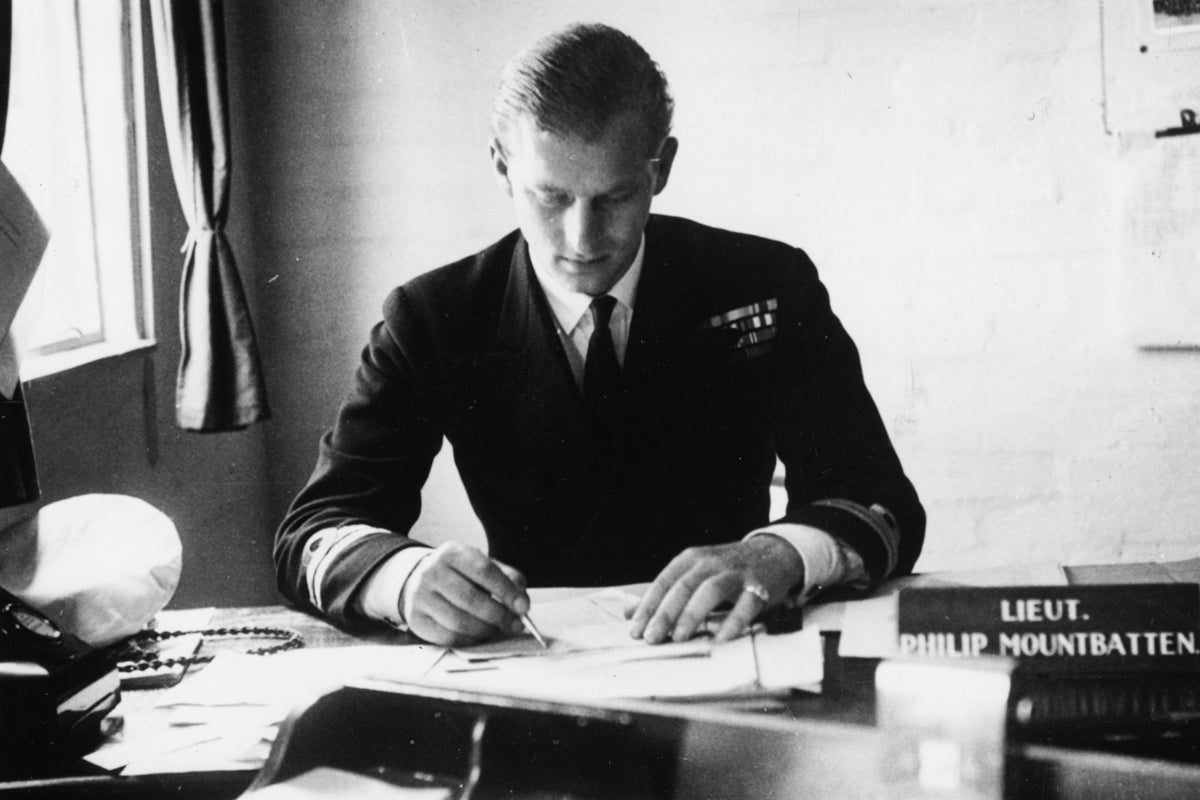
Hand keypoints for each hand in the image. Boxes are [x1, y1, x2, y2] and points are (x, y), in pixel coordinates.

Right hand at [402, 542, 529, 645]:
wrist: (419, 581)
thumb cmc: (459, 575)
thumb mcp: (482, 565)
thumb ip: (507, 578)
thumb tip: (522, 602)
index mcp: (452, 552)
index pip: (484, 570)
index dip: (506, 591)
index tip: (523, 607)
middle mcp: (432, 572)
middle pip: (471, 599)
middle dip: (499, 615)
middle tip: (515, 624)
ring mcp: (420, 596)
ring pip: (459, 622)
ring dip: (486, 630)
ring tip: (497, 628)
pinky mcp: (416, 619)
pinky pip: (448, 637)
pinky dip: (469, 640)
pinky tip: (478, 635)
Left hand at [628, 536, 803, 643]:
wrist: (774, 552)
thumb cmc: (726, 568)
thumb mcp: (694, 574)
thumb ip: (663, 594)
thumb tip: (628, 614)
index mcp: (692, 559)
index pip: (664, 581)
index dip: (648, 605)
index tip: (635, 629)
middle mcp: (711, 562)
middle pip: (683, 586)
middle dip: (665, 613)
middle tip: (651, 638)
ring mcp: (736, 573)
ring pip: (710, 590)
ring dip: (692, 614)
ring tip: (679, 638)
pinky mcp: (760, 586)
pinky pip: (746, 605)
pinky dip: (733, 622)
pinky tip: (720, 639)